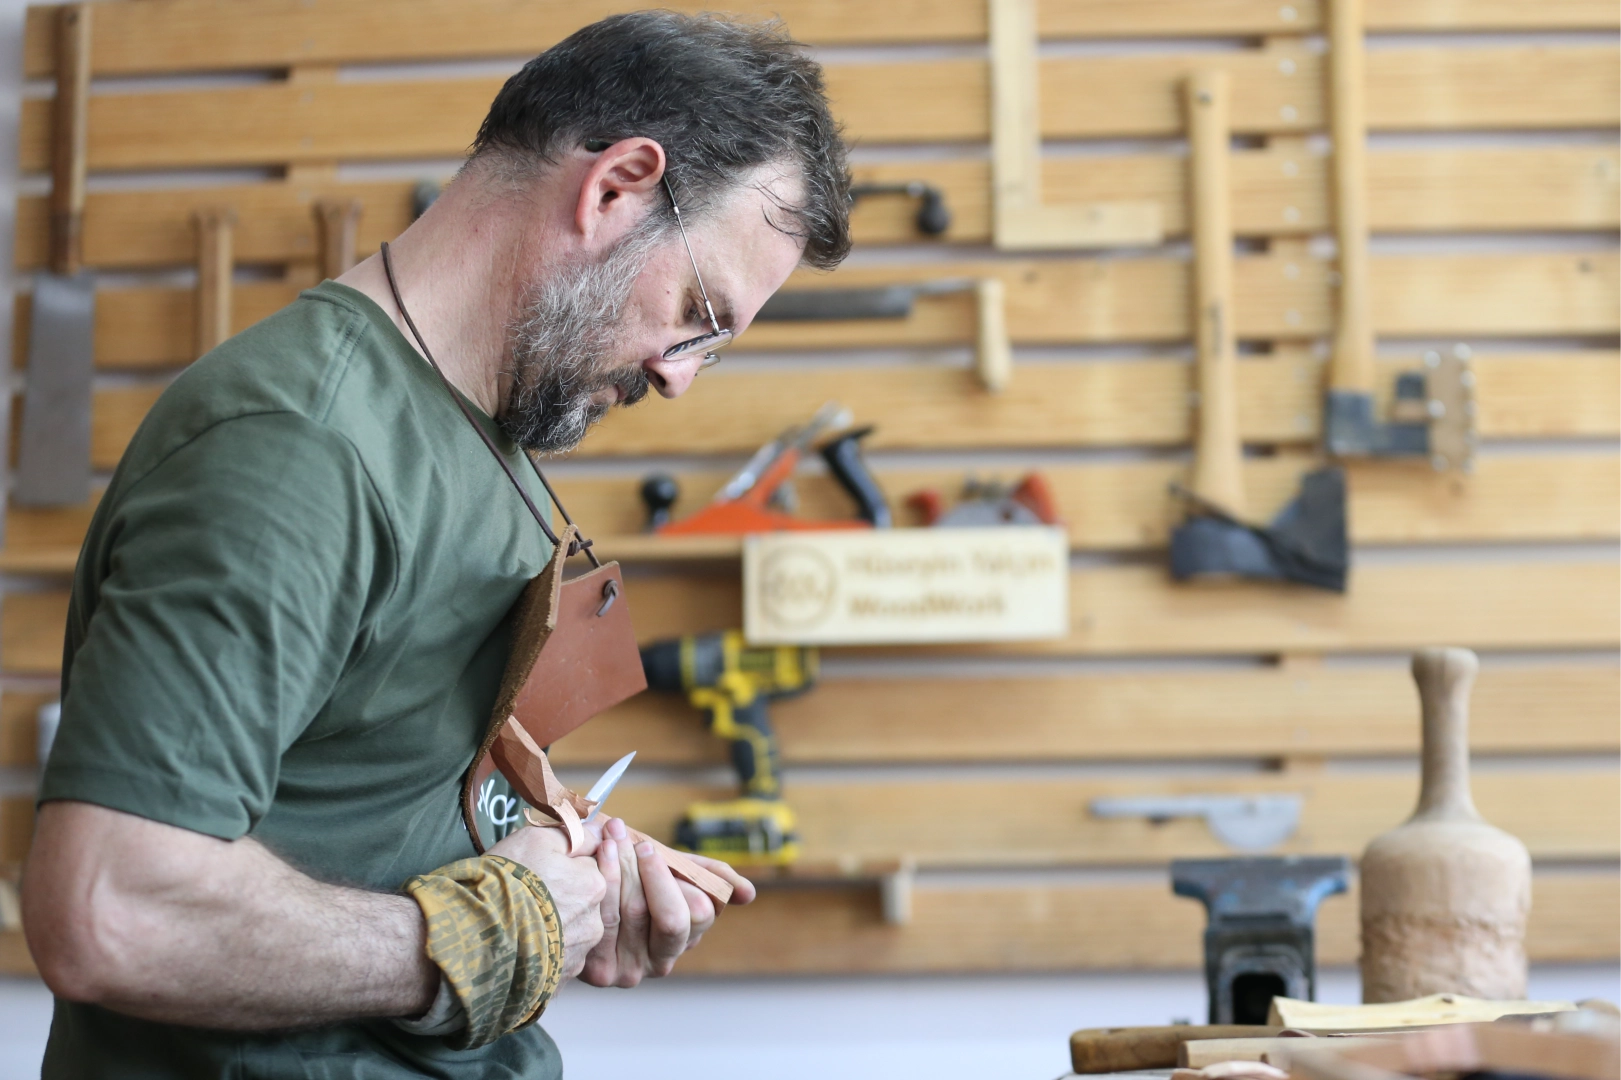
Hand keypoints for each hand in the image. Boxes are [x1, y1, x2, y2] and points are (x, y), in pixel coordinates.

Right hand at [488, 821, 605, 979]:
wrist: (474, 935)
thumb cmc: (506, 882)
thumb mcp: (538, 839)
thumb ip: (575, 834)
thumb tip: (602, 830)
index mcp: (594, 886)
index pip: (590, 867)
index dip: (565, 864)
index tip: (542, 867)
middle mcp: (594, 923)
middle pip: (582, 902)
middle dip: (561, 895)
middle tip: (528, 894)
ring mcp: (577, 954)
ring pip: (570, 930)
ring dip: (553, 924)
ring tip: (521, 919)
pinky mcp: (558, 978)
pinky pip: (555, 958)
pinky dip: (542, 950)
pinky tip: (520, 942)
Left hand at [578, 817, 756, 987]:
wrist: (593, 877)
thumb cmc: (636, 872)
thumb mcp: (679, 870)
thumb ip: (713, 877)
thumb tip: (747, 894)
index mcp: (690, 935)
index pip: (699, 911)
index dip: (670, 879)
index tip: (647, 848)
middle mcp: (665, 960)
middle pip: (672, 919)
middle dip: (650, 875)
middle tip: (632, 844)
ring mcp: (634, 971)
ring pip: (636, 915)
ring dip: (620, 868)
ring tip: (610, 838)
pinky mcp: (603, 974)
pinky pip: (604, 924)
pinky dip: (599, 884)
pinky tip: (594, 861)